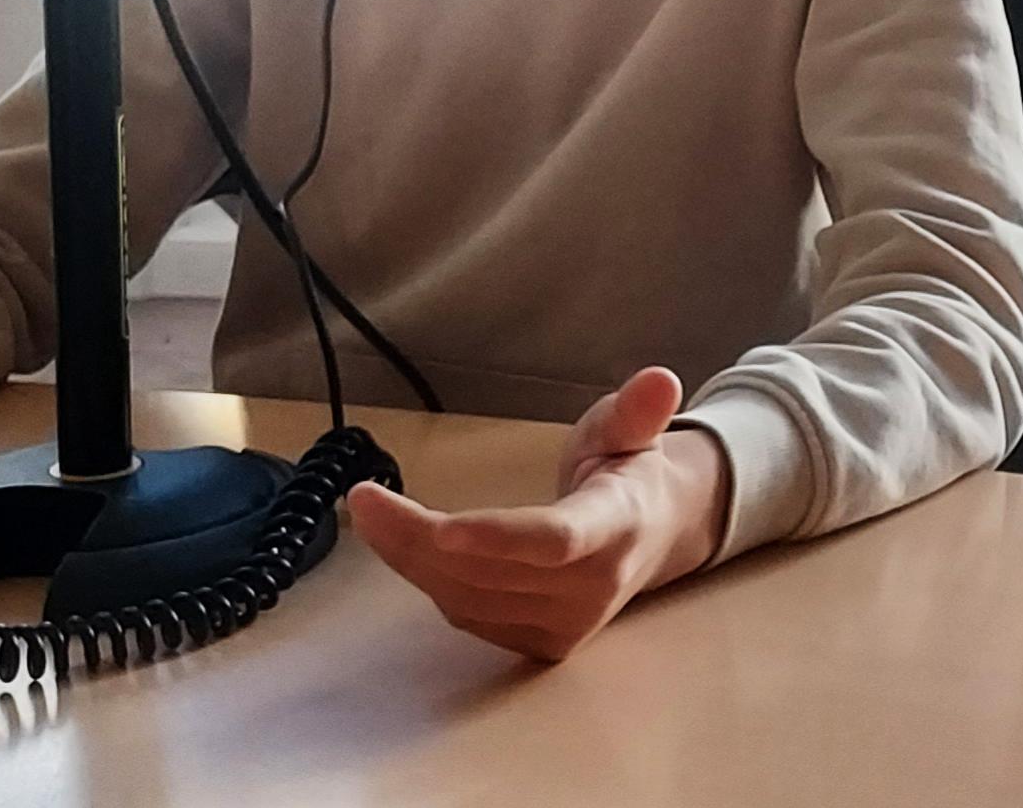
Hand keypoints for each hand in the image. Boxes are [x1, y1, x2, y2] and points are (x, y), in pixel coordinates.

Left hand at [346, 366, 729, 662]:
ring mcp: (567, 624)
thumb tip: (660, 379)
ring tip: (369, 514)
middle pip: (492, 572)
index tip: (442, 530)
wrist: (654, 536)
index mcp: (617, 526)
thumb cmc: (629, 472)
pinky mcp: (542, 644)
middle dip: (417, 538)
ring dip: (409, 560)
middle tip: (362, 500)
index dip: (499, 538)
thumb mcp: (631, 430)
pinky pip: (469, 616)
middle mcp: (593, 586)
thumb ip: (637, 411)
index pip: (554, 540)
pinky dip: (428, 581)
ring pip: (469, 599)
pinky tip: (403, 545)